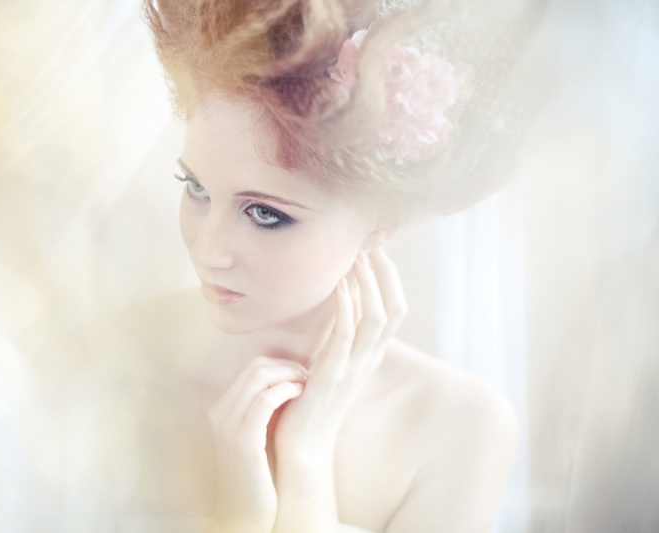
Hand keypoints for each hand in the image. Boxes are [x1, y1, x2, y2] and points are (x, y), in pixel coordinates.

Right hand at [207, 357, 307, 532]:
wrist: (244, 513)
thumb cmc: (258, 476)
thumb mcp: (255, 437)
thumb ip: (262, 411)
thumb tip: (288, 382)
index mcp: (220, 410)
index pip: (251, 369)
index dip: (280, 365)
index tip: (301, 374)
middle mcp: (219, 413)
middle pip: (255, 368)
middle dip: (287, 366)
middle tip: (308, 376)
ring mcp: (228, 426)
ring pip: (260, 378)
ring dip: (290, 375)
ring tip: (307, 384)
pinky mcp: (243, 440)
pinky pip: (264, 401)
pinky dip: (286, 391)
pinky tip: (301, 394)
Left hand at [269, 249, 406, 531]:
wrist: (301, 445)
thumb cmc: (308, 402)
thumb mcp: (328, 364)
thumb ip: (335, 338)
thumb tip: (336, 306)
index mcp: (368, 356)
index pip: (392, 311)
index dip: (389, 280)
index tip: (377, 251)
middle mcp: (368, 361)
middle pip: (393, 310)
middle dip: (384, 276)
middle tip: (370, 246)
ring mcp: (353, 369)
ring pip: (376, 318)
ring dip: (367, 284)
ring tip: (356, 258)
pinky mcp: (333, 376)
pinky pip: (347, 335)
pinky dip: (347, 306)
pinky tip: (339, 285)